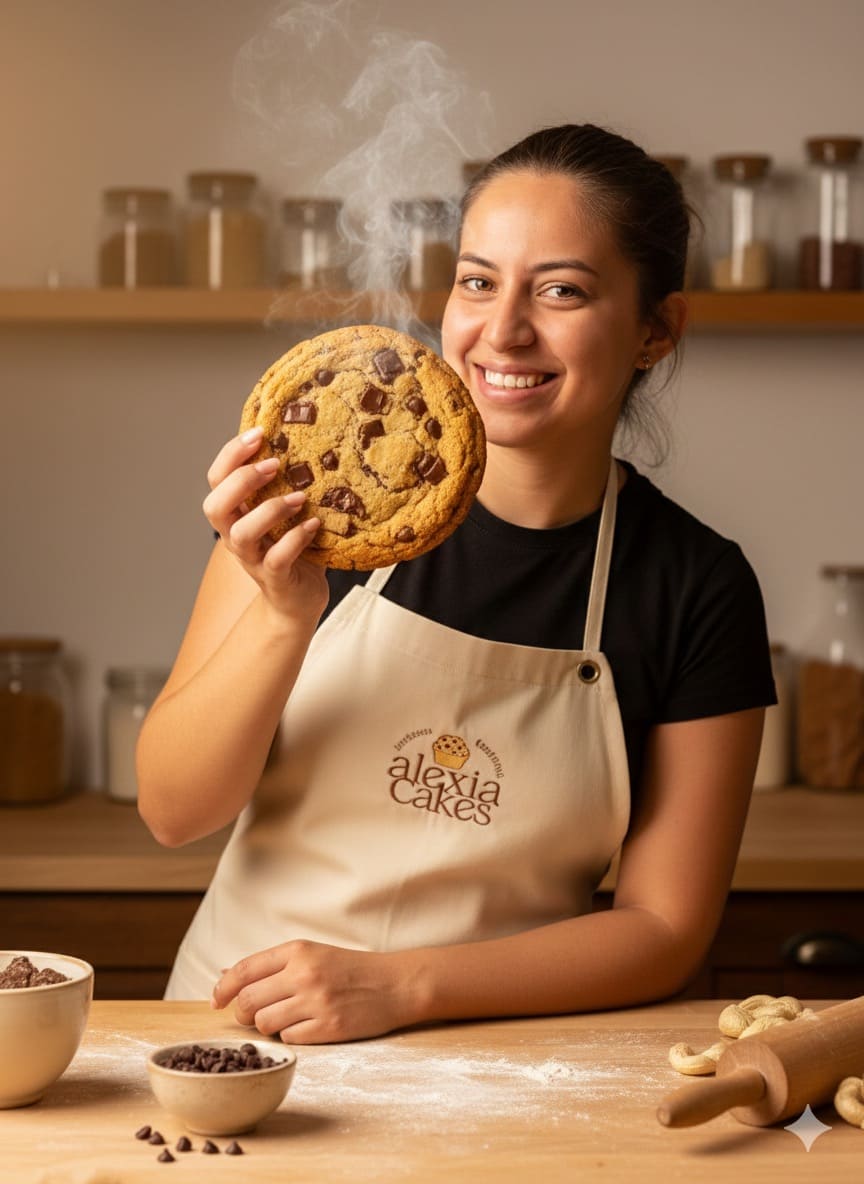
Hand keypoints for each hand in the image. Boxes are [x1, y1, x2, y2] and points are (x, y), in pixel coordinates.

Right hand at [202, 426, 328, 624]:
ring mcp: (253, 559)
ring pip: (242, 533)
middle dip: (242, 479)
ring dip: (269, 509)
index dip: (231, 454)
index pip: (216, 479)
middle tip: (274, 464)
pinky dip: (296, 538)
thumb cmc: (293, 550)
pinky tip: (314, 524)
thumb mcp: (284, 513)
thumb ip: (283, 485)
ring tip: (299, 497)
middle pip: (215, 505)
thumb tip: (307, 440)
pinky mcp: (275, 578)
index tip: (259, 433)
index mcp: (235, 515)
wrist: (298, 601)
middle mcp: (235, 536)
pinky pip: (277, 558)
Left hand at [211, 940, 415, 1043]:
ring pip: (264, 1023)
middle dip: (243, 1012)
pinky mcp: (328, 1028)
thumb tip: (225, 975)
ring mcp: (316, 1002)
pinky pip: (289, 1039)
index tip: (216, 1000)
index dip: (223, 989)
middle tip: (253, 1014)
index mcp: (298, 951)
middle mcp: (304, 974)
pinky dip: (291, 1036)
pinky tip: (307, 1026)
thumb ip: (271, 965)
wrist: (395, 984)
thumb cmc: (350, 969)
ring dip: (268, 1026)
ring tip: (286, 1018)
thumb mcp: (312, 954)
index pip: (244, 970)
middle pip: (248, 1001)